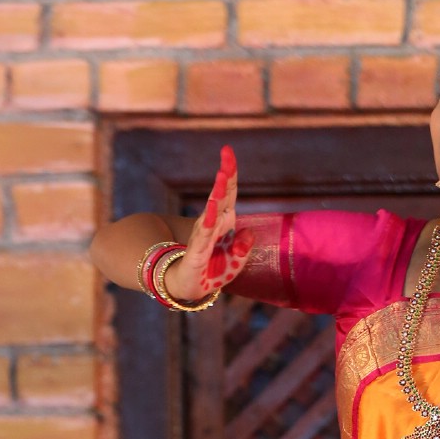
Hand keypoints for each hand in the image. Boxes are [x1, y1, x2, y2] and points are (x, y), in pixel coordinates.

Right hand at [160, 145, 253, 303]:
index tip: (227, 151)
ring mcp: (204, 235)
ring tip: (222, 176)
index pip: (229, 193)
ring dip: (218, 193)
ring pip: (212, 210)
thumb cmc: (214, 270)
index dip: (230, 173)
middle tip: (226, 156)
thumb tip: (248, 232)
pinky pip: (204, 233)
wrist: (191, 287)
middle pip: (221, 196)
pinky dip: (209, 220)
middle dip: (225, 175)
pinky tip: (212, 208)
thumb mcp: (237, 260)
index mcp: (224, 221)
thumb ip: (244, 246)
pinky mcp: (197, 250)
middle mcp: (213, 223)